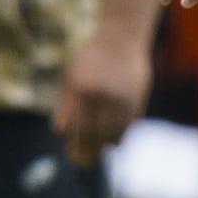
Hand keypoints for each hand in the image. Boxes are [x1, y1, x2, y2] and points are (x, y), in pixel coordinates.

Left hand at [53, 28, 151, 164]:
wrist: (121, 37)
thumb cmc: (90, 56)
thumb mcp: (71, 76)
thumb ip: (65, 104)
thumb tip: (59, 131)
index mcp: (84, 91)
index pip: (79, 128)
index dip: (76, 145)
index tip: (73, 155)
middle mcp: (105, 96)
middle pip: (97, 134)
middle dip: (90, 151)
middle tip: (84, 161)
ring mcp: (124, 97)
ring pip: (116, 132)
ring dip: (106, 145)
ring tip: (98, 150)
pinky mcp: (138, 97)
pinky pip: (129, 124)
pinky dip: (121, 133)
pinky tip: (113, 138)